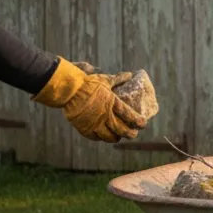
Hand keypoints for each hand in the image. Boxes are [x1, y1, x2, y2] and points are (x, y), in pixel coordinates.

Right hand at [32, 58, 147, 142]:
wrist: (68, 91)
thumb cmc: (87, 83)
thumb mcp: (105, 80)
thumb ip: (118, 79)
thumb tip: (129, 74)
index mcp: (112, 103)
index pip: (129, 115)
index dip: (137, 121)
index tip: (143, 124)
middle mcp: (105, 115)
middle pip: (121, 129)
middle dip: (129, 133)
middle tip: (133, 134)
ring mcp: (94, 123)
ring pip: (109, 136)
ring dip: (115, 138)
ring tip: (118, 138)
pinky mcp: (84, 128)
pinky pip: (95, 137)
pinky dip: (100, 138)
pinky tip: (103, 137)